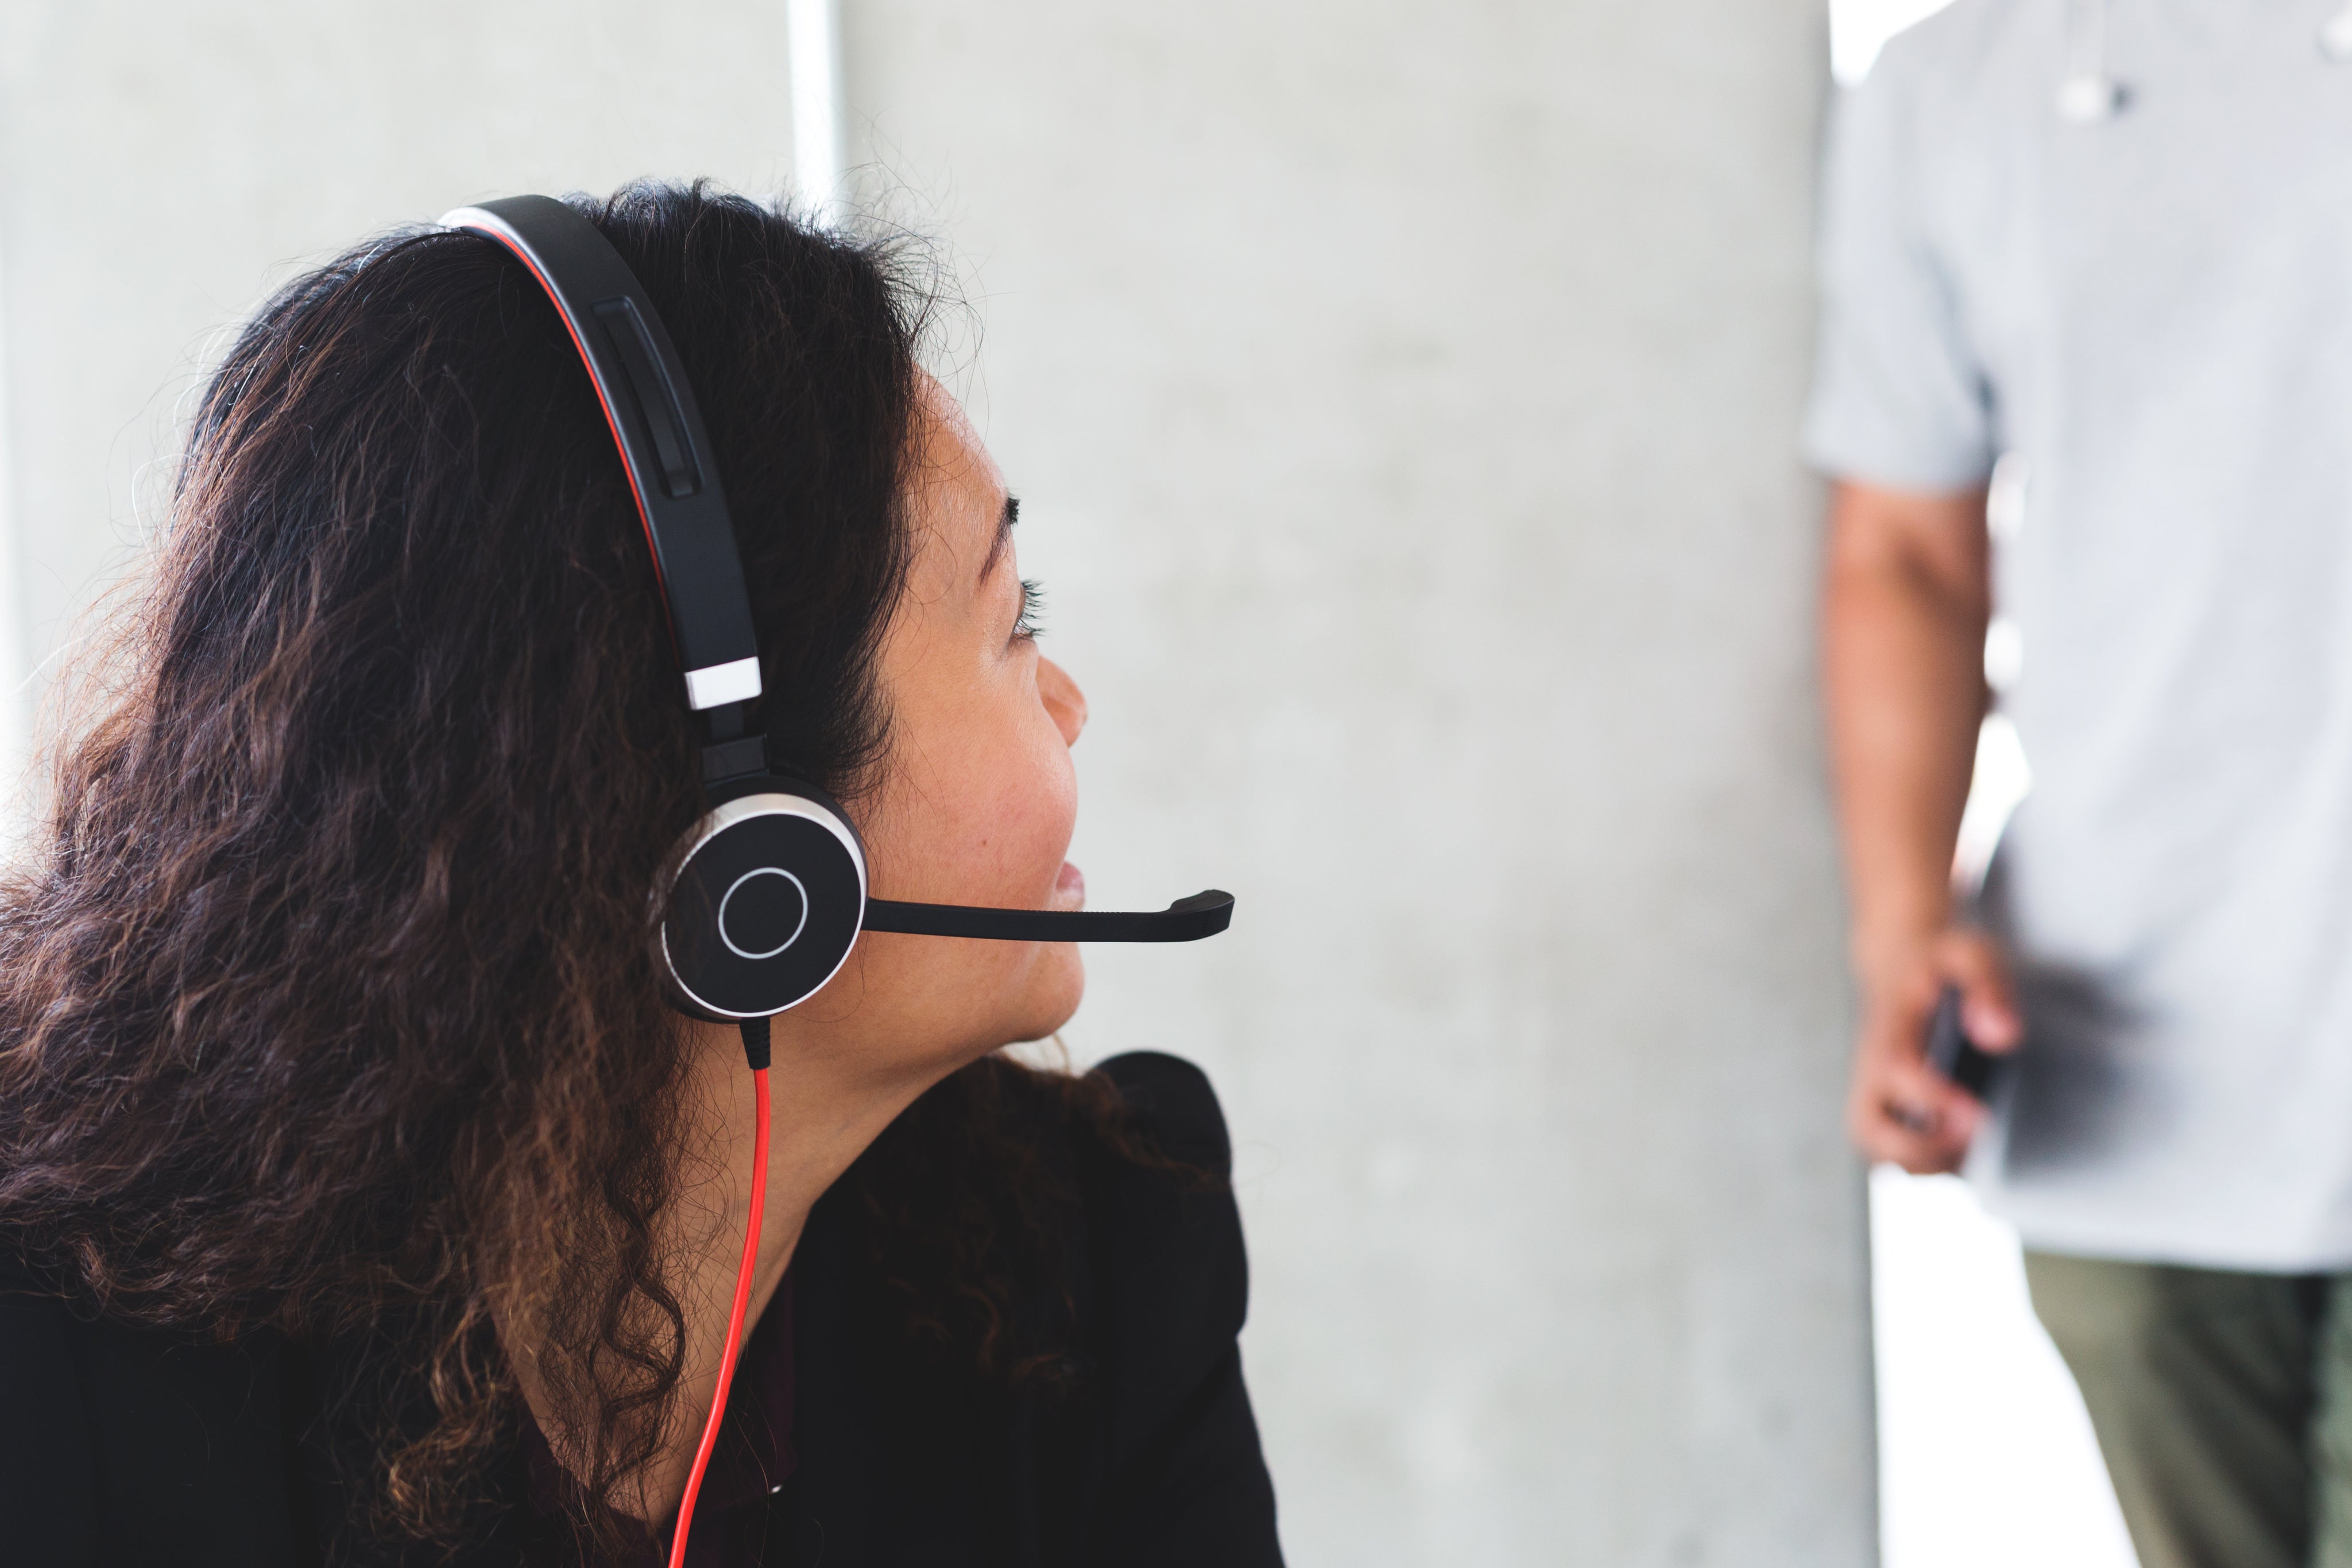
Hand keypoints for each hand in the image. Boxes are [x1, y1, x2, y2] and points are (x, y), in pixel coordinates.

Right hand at [1847, 928, 2020, 1173]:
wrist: (1899, 960)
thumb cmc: (1940, 963)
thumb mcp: (1970, 953)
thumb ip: (1988, 987)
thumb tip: (2001, 1038)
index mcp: (1891, 1024)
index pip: (1895, 1068)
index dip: (1932, 1098)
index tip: (1979, 1111)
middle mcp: (1872, 1062)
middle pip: (1866, 1125)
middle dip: (1918, 1147)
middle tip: (1970, 1136)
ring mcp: (1873, 1086)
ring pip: (1873, 1143)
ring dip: (1920, 1160)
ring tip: (1969, 1147)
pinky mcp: (1883, 1100)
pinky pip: (1887, 1146)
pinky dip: (1922, 1160)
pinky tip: (1963, 1146)